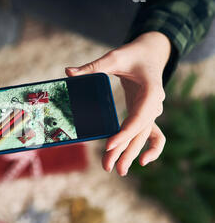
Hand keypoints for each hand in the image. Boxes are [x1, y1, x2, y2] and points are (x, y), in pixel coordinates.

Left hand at [66, 31, 169, 175]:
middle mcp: (154, 105)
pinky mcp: (147, 114)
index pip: (137, 117)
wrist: (152, 52)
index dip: (123, 133)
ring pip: (143, 137)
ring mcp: (153, 111)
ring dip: (131, 153)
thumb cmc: (133, 54)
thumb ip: (92, 67)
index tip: (108, 146)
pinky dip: (150, 148)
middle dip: (124, 151)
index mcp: (151, 91)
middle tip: (109, 167)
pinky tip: (141, 161)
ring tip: (117, 170)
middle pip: (140, 133)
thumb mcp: (114, 57)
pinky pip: (152, 135)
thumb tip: (68, 72)